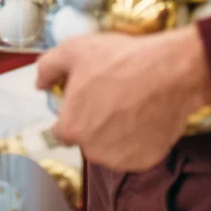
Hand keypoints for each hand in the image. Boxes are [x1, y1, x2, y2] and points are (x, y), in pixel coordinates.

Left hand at [35, 27, 210, 171]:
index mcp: (72, 128)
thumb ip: (47, 68)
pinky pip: (135, 152)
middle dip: (93, 123)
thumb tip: (39, 84)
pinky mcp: (148, 160)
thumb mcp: (73, 50)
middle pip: (86, 140)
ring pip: (110, 148)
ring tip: (129, 105)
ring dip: (114, 134)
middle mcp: (94, 151)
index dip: (71, 114)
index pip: (61, 131)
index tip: (85, 100)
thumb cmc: (120, 59)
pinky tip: (144, 116)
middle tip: (110, 98)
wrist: (171, 71)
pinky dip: (137, 139)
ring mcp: (122, 159)